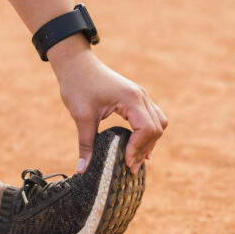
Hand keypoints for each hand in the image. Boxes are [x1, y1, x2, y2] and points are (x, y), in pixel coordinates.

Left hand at [49, 40, 167, 174]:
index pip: (146, 129)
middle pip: (156, 128)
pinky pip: (152, 116)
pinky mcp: (136, 96)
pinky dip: (148, 132)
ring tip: (135, 159)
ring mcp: (141, 95)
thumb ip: (85, 144)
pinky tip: (138, 145)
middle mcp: (140, 96)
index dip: (138, 149)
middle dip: (144, 149)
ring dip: (149, 141)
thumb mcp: (81, 116)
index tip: (126, 163)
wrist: (76, 64)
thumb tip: (82, 169)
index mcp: (131, 99)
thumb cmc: (78, 85)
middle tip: (130, 167)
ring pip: (158, 122)